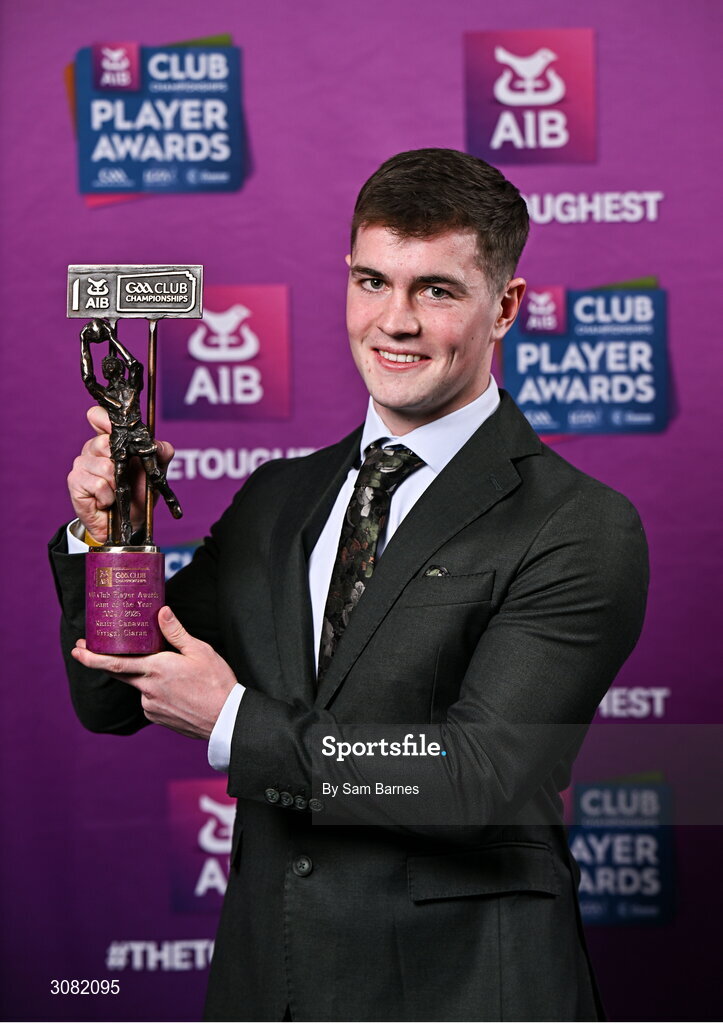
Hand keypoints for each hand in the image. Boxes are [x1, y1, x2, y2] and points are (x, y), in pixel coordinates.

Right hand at [68, 406, 174, 542]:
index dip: (105, 419)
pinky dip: (108, 496)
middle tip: (125, 476)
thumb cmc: (138, 493)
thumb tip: (161, 444)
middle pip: (103, 441)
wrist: (128, 522)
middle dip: (122, 462)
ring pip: (104, 466)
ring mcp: (81, 465)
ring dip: (117, 484)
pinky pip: (97, 484)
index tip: (116, 429)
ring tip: (117, 491)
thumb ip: (161, 454)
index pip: (98, 416)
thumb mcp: (155, 472)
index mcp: (110, 440)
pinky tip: (107, 501)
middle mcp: (92, 448)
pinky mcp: (75, 482)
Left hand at [71, 607, 237, 739]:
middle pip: (119, 672)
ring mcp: (150, 705)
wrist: (226, 718)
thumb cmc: (216, 682)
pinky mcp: (156, 717)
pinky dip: (155, 691)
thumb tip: (161, 611)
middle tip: (86, 650)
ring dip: (144, 677)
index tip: (78, 649)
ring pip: (139, 685)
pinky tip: (176, 690)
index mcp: (156, 668)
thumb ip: (176, 632)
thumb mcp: (200, 650)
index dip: (92, 657)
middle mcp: (148, 688)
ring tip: (174, 676)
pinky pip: (149, 699)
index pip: (116, 662)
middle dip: (100, 661)